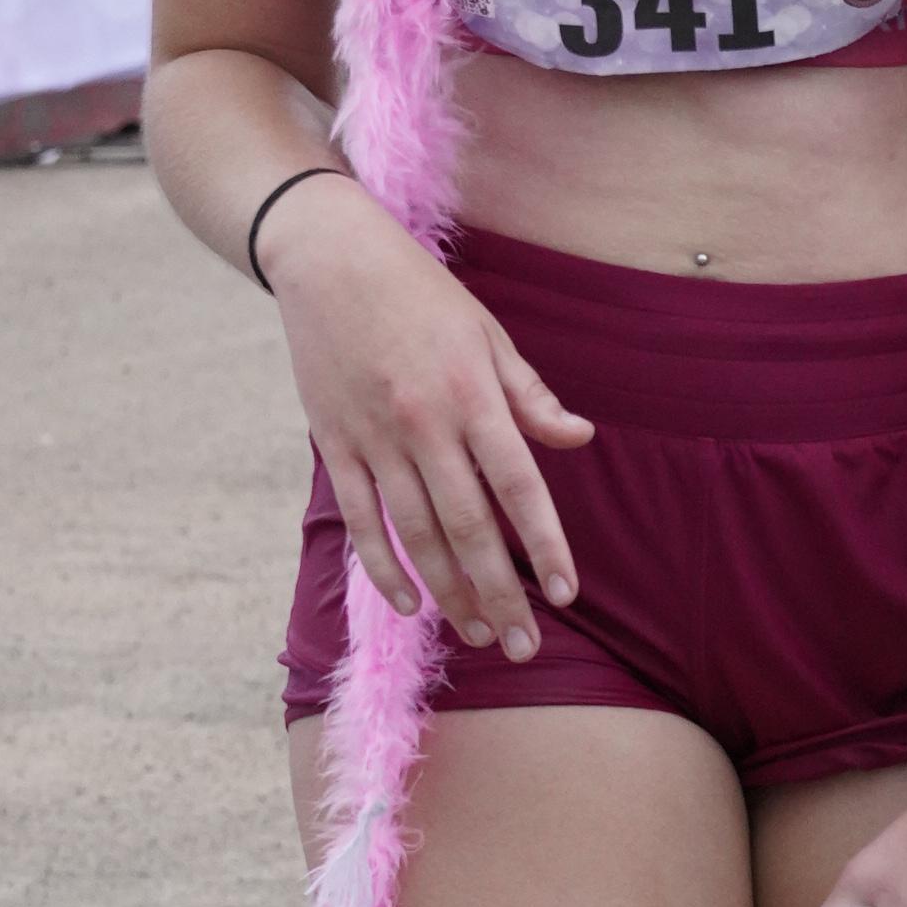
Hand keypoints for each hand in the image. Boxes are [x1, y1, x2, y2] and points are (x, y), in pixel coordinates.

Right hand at [263, 178, 590, 653]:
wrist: (328, 258)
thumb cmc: (420, 293)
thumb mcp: (487, 331)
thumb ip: (529, 395)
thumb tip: (578, 439)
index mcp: (472, 392)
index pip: (518, 483)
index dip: (543, 542)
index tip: (564, 593)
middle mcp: (425, 422)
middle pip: (469, 525)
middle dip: (499, 592)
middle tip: (523, 647)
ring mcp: (375, 437)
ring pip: (416, 533)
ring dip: (449, 591)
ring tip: (477, 633)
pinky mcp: (336, 444)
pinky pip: (363, 520)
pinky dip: (384, 566)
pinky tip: (409, 603)